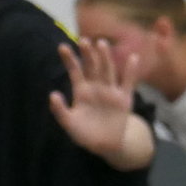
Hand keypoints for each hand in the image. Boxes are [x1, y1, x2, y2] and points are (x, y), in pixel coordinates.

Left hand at [48, 39, 140, 159]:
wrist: (105, 145)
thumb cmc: (84, 133)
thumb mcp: (69, 123)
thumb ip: (60, 111)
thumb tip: (52, 94)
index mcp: (81, 90)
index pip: (75, 71)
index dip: (69, 59)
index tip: (62, 47)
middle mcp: (95, 87)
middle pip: (92, 66)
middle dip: (87, 54)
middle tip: (83, 40)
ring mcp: (110, 91)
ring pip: (108, 70)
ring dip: (105, 57)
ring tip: (101, 44)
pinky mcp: (123, 99)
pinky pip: (128, 83)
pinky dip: (131, 71)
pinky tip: (133, 58)